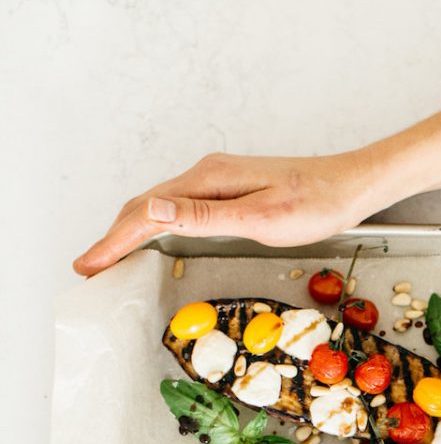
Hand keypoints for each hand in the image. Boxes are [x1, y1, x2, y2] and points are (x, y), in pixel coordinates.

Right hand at [73, 150, 375, 275]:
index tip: (89, 265)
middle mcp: (207, 176)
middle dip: (112, 237)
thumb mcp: (260, 216)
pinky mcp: (229, 191)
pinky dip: (153, 226)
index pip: (146, 212)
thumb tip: (152, 211)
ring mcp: (217, 182)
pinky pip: (178, 209)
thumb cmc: (315, 204)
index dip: (114, 241)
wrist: (349, 186)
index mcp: (209, 180)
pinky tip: (150, 238)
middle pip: (145, 207)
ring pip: (158, 207)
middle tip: (88, 268)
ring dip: (128, 231)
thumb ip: (204, 216)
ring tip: (107, 257)